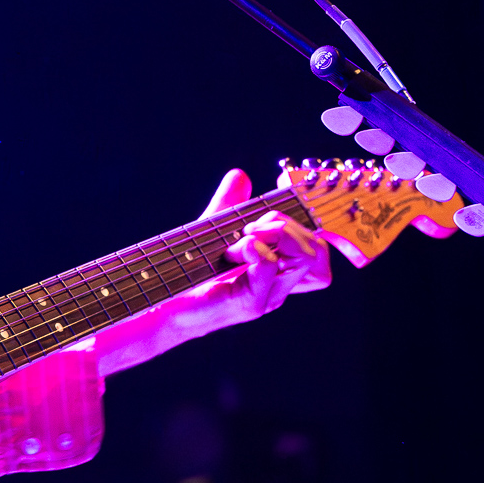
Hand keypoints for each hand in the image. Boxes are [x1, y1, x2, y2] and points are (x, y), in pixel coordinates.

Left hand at [200, 168, 334, 317]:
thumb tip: (241, 176)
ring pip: (305, 256)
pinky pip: (270, 264)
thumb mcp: (213, 230)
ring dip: (273, 235)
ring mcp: (268, 296)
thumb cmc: (189, 272)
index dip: (305, 228)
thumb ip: (230, 204)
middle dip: (285, 225)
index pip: (319, 252)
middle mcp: (279, 286)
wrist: (163, 306)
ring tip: (241, 239)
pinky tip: (230, 252)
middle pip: (316, 250)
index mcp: (278, 271)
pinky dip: (252, 247)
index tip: (269, 218)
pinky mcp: (250, 303)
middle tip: (248, 229)